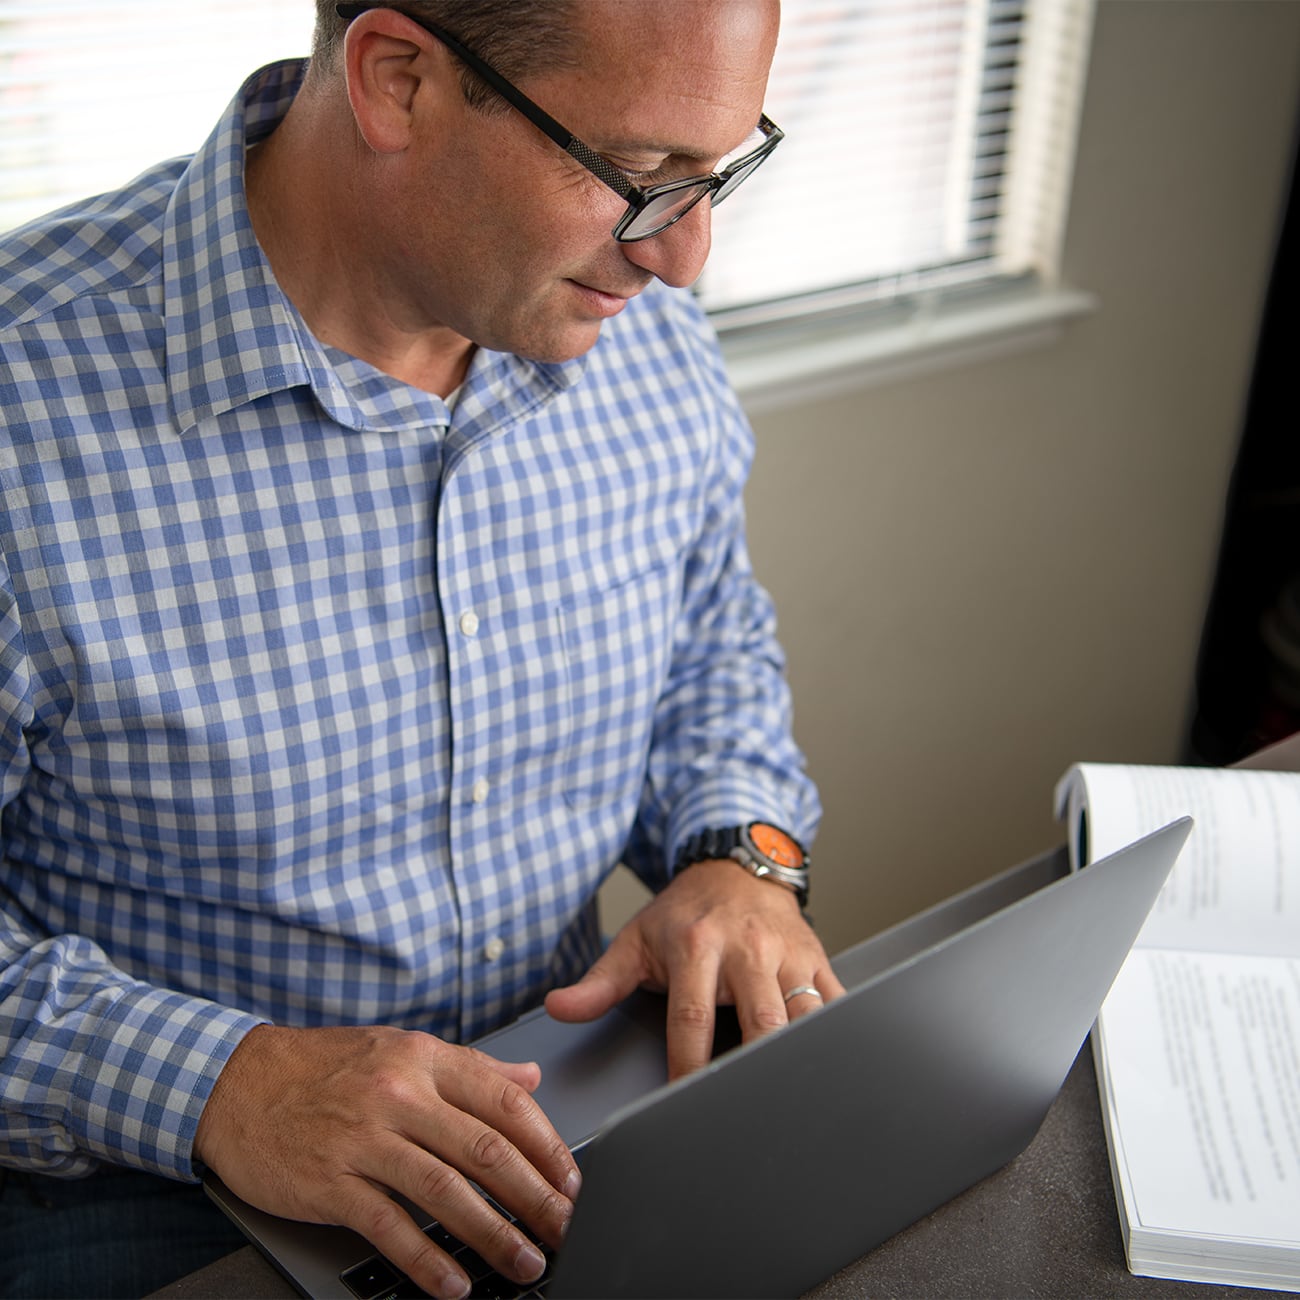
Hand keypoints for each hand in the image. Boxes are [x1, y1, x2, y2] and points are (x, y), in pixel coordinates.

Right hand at [193, 1024, 580, 1299]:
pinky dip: (426, 1260)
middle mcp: (399, 1094)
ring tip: (525, 1263)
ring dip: (493, 1235)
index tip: (572, 1181)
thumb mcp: (402, 1049)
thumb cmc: (324, 1067)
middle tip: (566, 1229)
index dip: (547, 1146)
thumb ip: (470, 1068)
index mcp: (424, 1059)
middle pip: (485, 1151)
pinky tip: (454, 1283)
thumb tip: (529, 1081)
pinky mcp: (330, 1181)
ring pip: (446, 1192)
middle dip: (536, 1197)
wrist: (237, 1082)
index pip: (505, 1102)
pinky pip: (389, 1226)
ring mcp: (364, 1138)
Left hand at [545, 859, 844, 1078]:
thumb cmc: (684, 913)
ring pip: (806, 1014)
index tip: (683, 1107)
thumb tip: (559, 1008)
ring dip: (801, 1057)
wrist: (735, 867)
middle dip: (756, 1070)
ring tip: (793, 1101)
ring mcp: (788, 954)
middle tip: (748, 1115)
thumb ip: (599, 982)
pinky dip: (838, 1037)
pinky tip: (832, 1070)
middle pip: (761, 1020)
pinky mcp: (819, 958)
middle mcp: (747, 949)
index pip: (692, 1020)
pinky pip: (837, 1002)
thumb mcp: (636, 939)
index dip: (688, 1070)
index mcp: (697, 946)